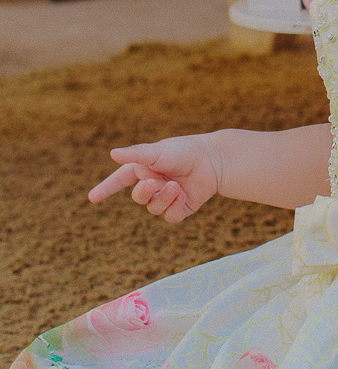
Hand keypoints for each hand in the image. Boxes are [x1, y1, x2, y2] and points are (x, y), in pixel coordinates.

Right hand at [88, 133, 220, 222]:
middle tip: (154, 183)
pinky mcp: (182, 207)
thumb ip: (136, 155)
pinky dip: (174, 207)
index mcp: (145, 169)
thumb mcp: (158, 151)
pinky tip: (183, 195)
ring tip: (175, 186)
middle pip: (138, 197)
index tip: (93, 197)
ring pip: (153, 208)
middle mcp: (155, 184)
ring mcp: (168, 197)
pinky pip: (170, 216)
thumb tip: (113, 154)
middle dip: (144, 192)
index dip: (107, 188)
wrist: (214, 160)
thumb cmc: (185, 151)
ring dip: (162, 198)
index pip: (121, 180)